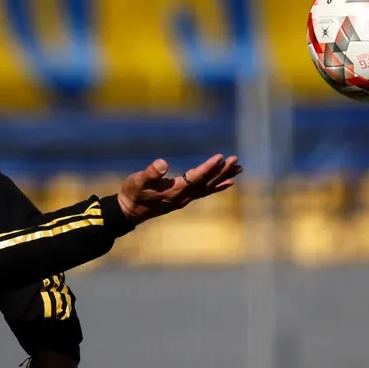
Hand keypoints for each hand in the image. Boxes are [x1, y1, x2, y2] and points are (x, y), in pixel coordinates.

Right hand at [117, 154, 241, 223]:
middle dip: (221, 171)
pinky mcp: (184, 198)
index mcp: (174, 191)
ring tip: (238, 168)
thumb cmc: (133, 193)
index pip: (195, 178)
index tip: (220, 157)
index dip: (208, 168)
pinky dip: (217, 186)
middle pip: (207, 183)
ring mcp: (185, 199)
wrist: (129, 210)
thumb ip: (150, 173)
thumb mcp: (137, 180)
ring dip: (223, 177)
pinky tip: (229, 182)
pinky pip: (205, 192)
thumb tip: (163, 163)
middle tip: (235, 161)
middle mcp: (183, 197)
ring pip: (208, 187)